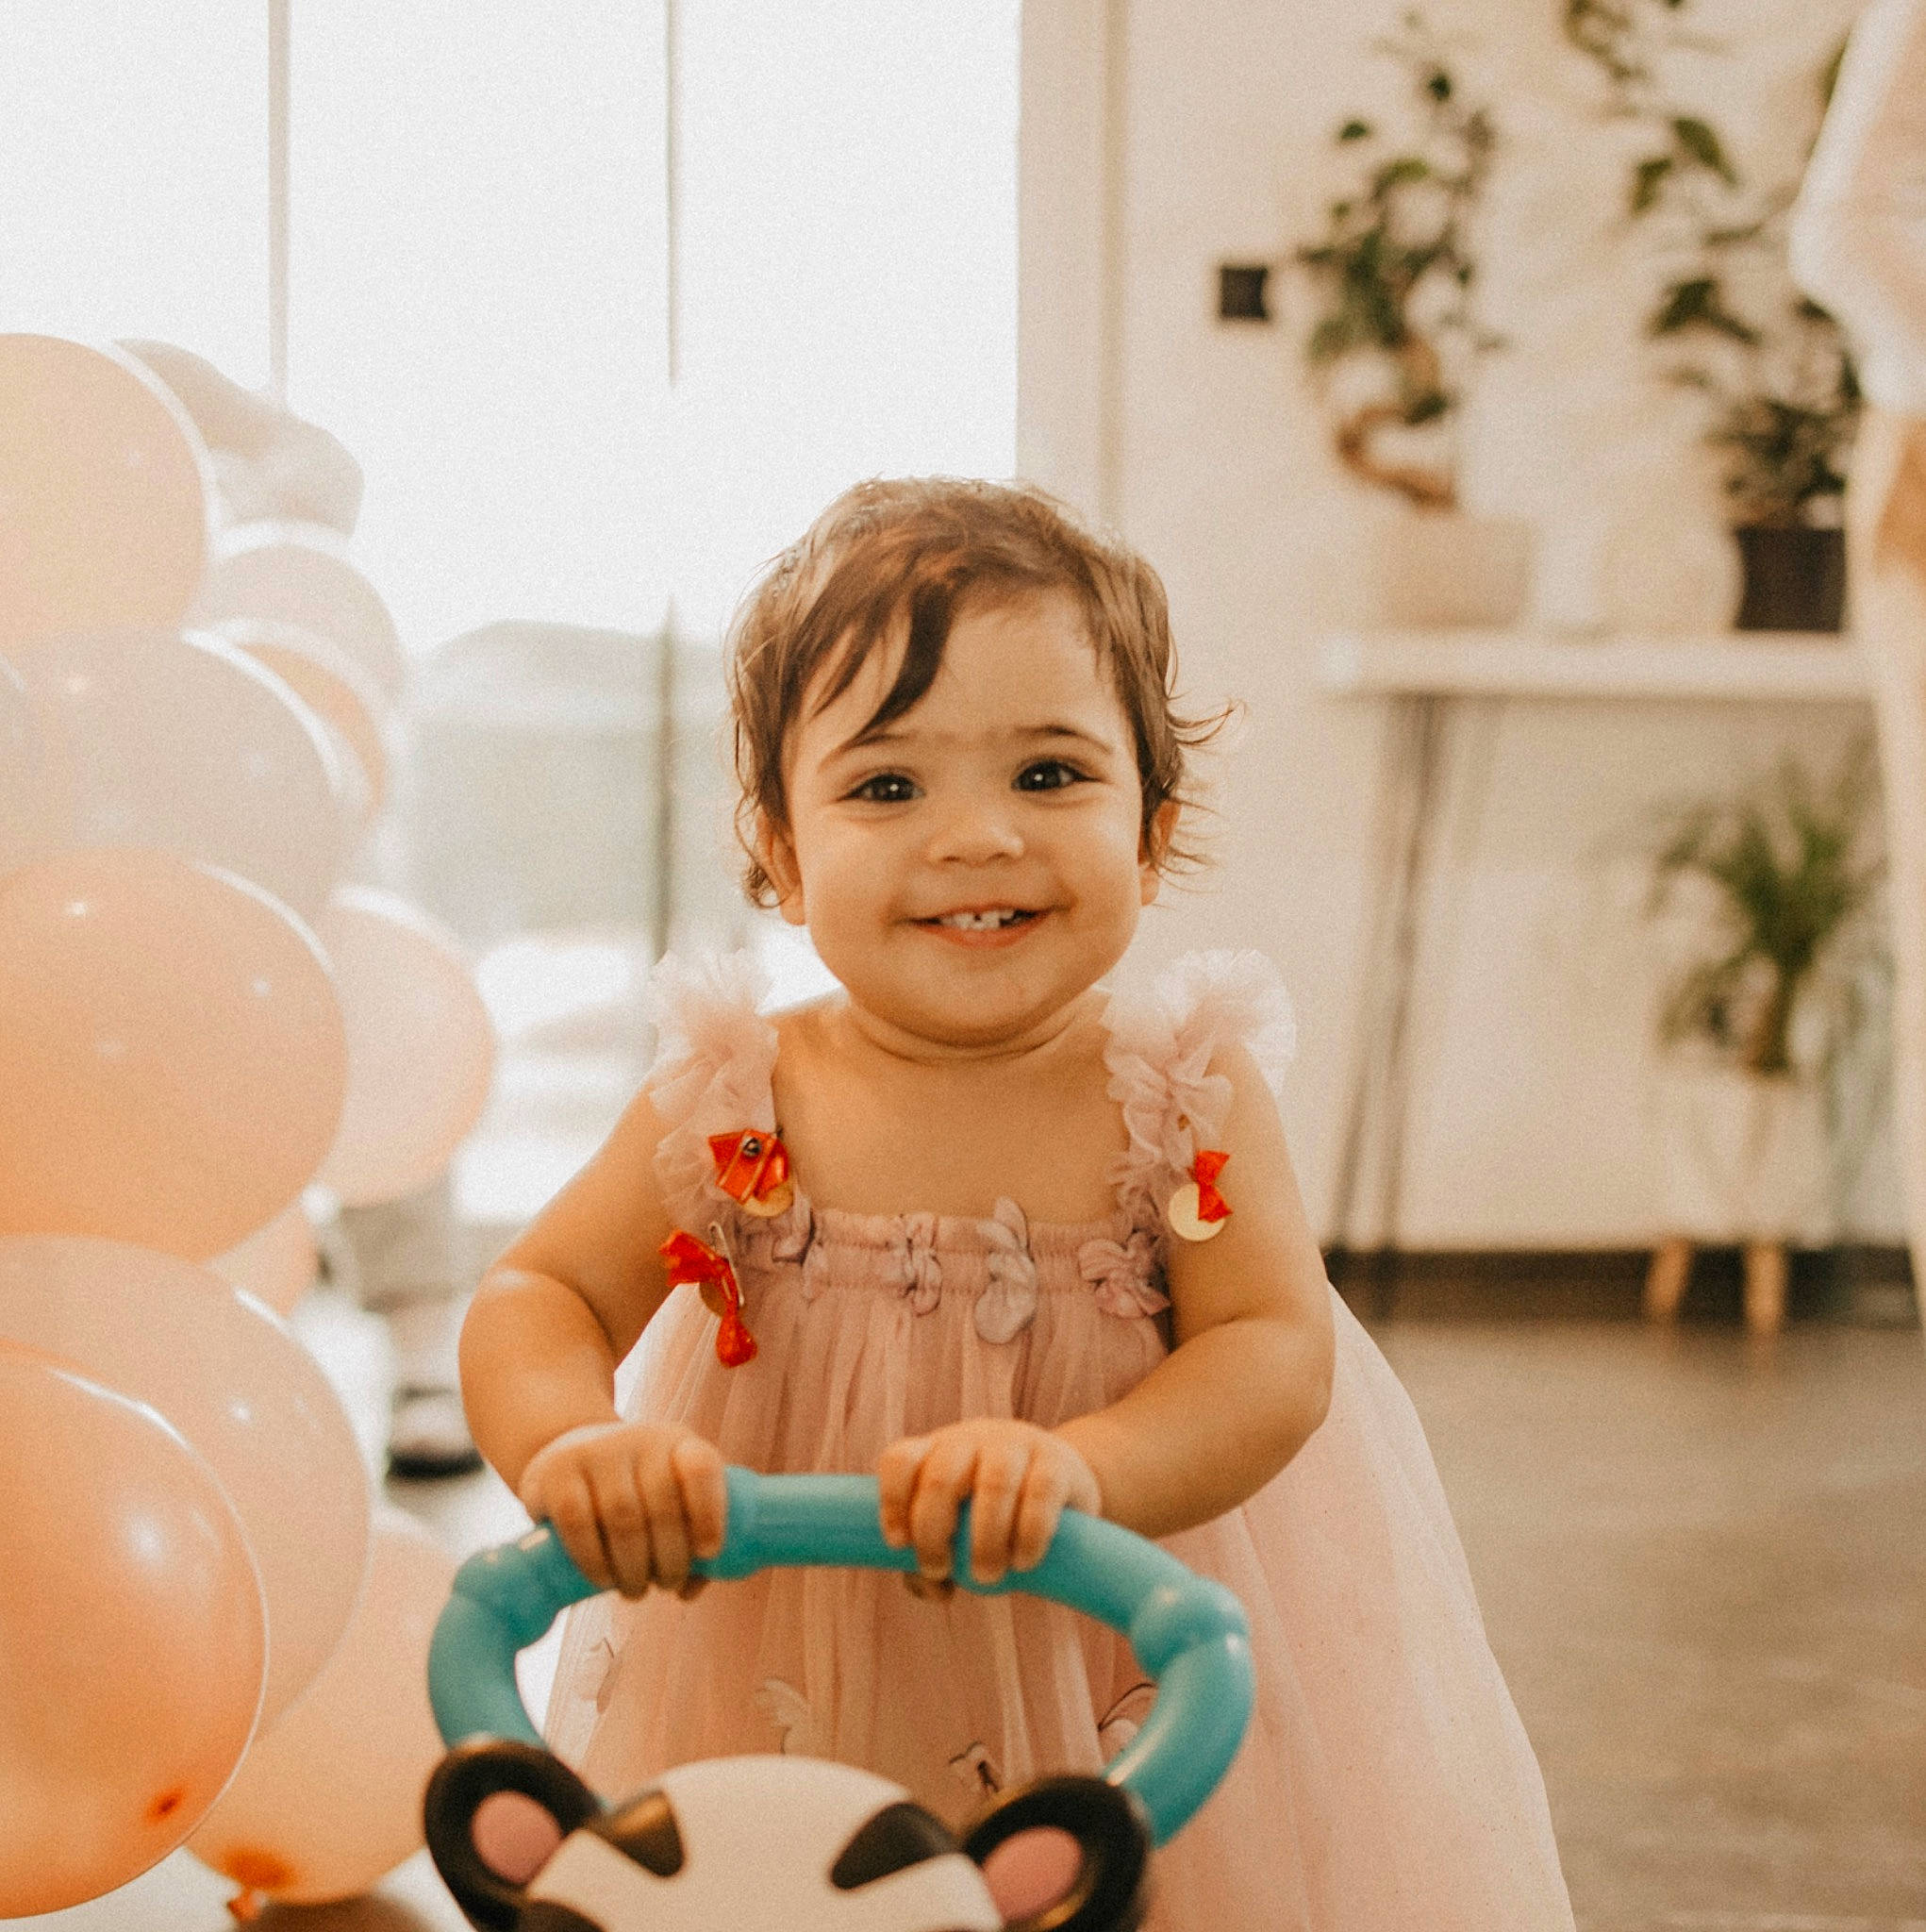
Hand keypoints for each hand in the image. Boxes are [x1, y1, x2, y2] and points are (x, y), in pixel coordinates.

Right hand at [517, 1421, 726, 1599]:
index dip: (710, 1512)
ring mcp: (596, 1450)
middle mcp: (640, 1438)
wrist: (568, 1457)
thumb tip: (688, 1592)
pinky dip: (593, 1560)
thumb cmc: (633, 1490)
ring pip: (622, 1514)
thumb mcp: (667, 1500)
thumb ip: (688, 1542)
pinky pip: (576, 1520)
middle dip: (670, 1558)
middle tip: (666, 1585)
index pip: (701, 1468)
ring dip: (633, 1567)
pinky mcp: (556, 1470)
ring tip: (635, 1591)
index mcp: (678, 1443)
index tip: (708, 1553)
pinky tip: (603, 1580)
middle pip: (662, 1504)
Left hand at [877, 1419, 1100, 1590]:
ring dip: (985, 1539)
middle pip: (940, 1477)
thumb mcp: (960, 1530)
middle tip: (939, 1569)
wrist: (1064, 1485)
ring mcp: (1016, 1445)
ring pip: (994, 1484)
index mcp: (938, 1451)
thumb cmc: (995, 1515)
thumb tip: (932, 1587)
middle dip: (933, 1532)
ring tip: (986, 1576)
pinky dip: (1028, 1534)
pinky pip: (1041, 1493)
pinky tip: (1023, 1562)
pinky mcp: (1058, 1462)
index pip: (900, 1460)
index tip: (899, 1545)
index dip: (891, 1502)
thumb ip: (934, 1561)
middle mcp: (972, 1440)